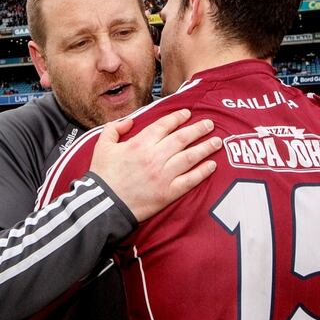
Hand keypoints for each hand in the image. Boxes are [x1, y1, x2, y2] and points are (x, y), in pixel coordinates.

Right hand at [90, 109, 221, 221]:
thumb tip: (129, 121)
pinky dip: (203, 172)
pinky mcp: (168, 193)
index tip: (187, 113)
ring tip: (217, 141)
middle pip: (182, 138)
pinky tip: (212, 165)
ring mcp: (164, 175)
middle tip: (209, 123)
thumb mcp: (102, 146)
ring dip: (205, 148)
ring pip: (190, 157)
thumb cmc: (102, 176)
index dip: (178, 117)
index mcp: (140, 143)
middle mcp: (155, 157)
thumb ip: (114, 128)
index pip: (164, 125)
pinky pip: (190, 180)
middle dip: (198, 129)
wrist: (104, 205)